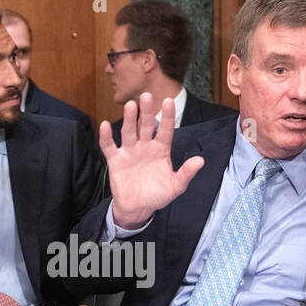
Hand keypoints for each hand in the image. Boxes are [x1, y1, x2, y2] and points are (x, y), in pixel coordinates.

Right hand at [100, 92, 203, 228]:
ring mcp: (130, 151)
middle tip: (147, 96)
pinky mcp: (115, 160)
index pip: (166, 129)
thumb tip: (201, 161)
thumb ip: (186, 173)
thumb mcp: (175, 186)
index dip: (167, 116)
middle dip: (147, 111)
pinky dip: (106, 136)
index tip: (168, 101)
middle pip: (146, 126)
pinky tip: (105, 125)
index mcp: (161, 150)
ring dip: (129, 119)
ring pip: (129, 131)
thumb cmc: (157, 196)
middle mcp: (145, 146)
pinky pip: (109, 146)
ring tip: (131, 106)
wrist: (137, 208)